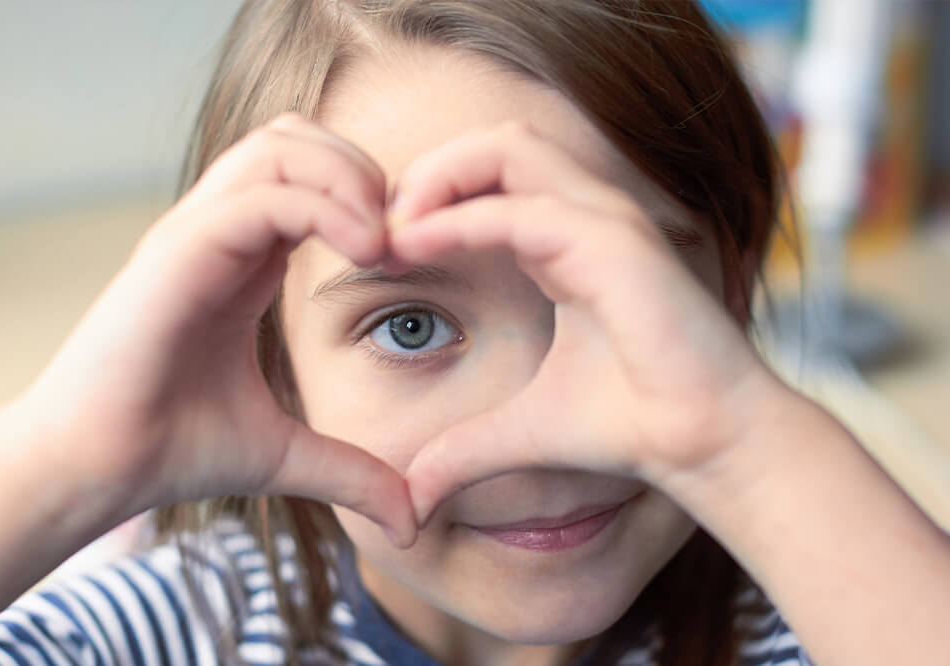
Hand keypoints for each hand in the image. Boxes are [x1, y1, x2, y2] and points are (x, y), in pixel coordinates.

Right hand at [21, 114, 414, 545]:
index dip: (370, 198)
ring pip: (280, 146)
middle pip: (298, 139)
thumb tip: (413, 518)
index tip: (409, 259)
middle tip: (400, 238)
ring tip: (381, 244)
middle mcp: (221, 231)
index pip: (310, 175)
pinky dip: (323, 207)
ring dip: (348, 179)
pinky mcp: (178, 251)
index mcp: (246, 257)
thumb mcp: (288, 455)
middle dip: (363, 171)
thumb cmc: (177, 449)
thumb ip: (353, 472)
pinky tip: (363, 254)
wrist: (98, 469)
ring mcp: (197, 233)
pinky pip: (262, 195)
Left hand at [389, 121, 780, 524]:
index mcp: (564, 244)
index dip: (428, 202)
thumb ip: (462, 449)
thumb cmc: (628, 425)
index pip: (487, 181)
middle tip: (381, 227)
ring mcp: (603, 222)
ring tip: (394, 228)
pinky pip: (518, 208)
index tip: (381, 251)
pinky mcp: (613, 243)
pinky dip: (458, 218)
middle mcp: (583, 219)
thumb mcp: (520, 432)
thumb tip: (412, 498)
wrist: (703, 444)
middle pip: (493, 144)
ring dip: (437, 177)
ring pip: (506, 147)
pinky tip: (414, 245)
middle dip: (427, 171)